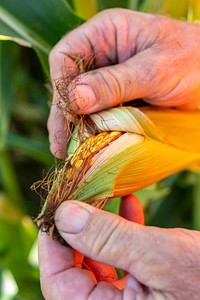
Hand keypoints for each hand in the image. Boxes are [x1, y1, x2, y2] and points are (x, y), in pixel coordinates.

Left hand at [39, 195, 199, 299]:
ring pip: (98, 261)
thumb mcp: (159, 257)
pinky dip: (124, 231)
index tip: (55, 209)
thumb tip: (64, 215)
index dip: (52, 244)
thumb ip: (109, 239)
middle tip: (79, 198)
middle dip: (77, 231)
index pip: (59, 284)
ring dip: (101, 228)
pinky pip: (122, 259)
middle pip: (76, 271)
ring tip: (102, 198)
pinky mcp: (146, 287)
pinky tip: (130, 206)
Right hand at [48, 8, 199, 157]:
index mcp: (106, 34)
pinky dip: (91, 132)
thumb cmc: (192, 60)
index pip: (66, 57)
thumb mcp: (154, 69)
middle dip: (64, 115)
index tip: (69, 114)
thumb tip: (74, 99)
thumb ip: (115, 82)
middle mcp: (102, 56)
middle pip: (69, 84)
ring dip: (75, 128)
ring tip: (68, 153)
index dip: (62, 86)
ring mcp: (108, 79)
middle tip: (61, 146)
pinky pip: (97, 115)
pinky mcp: (117, 99)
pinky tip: (86, 148)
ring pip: (81, 103)